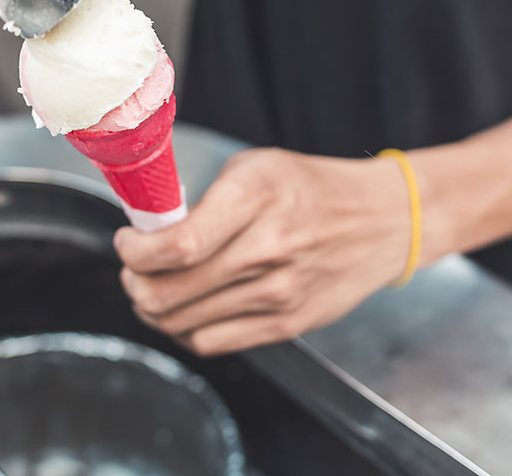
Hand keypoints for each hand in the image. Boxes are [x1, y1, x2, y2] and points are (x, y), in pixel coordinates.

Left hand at [114, 148, 415, 355]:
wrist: (384, 221)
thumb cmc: (313, 189)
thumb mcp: (258, 167)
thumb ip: (205, 199)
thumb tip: (150, 231)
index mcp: (256, 196)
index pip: (177, 245)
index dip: (135, 251)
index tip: (128, 242)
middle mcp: (267, 248)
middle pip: (167, 292)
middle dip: (133, 282)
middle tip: (135, 268)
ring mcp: (279, 292)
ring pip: (181, 324)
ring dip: (153, 309)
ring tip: (158, 287)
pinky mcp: (287, 323)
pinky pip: (212, 343)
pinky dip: (186, 330)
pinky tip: (191, 308)